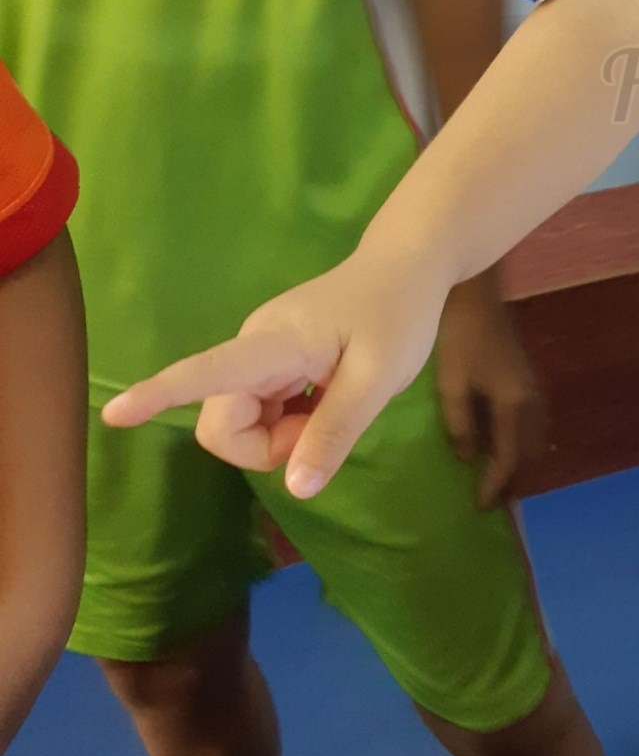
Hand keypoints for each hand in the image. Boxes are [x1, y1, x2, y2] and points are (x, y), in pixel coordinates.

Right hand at [99, 246, 448, 499]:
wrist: (407, 266)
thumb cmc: (397, 314)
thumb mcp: (380, 379)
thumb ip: (335, 432)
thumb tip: (295, 489)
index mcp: (273, 344)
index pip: (205, 372)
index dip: (158, 394)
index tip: (113, 414)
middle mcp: (253, 348)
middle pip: (224, 423)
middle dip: (267, 447)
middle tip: (324, 426)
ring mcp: (260, 355)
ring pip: (243, 422)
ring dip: (283, 435)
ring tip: (332, 404)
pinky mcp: (272, 362)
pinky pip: (262, 411)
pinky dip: (290, 421)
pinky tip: (325, 398)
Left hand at [436, 277, 545, 508]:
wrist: (475, 291)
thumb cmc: (457, 335)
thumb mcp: (451, 383)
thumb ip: (460, 424)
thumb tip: (468, 458)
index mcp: (514, 404)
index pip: (508, 458)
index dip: (494, 485)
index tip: (478, 507)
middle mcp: (531, 400)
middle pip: (530, 452)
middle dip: (514, 478)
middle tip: (490, 498)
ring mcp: (531, 387)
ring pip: (534, 437)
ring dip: (519, 460)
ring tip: (496, 477)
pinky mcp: (525, 377)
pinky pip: (530, 422)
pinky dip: (519, 441)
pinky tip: (500, 443)